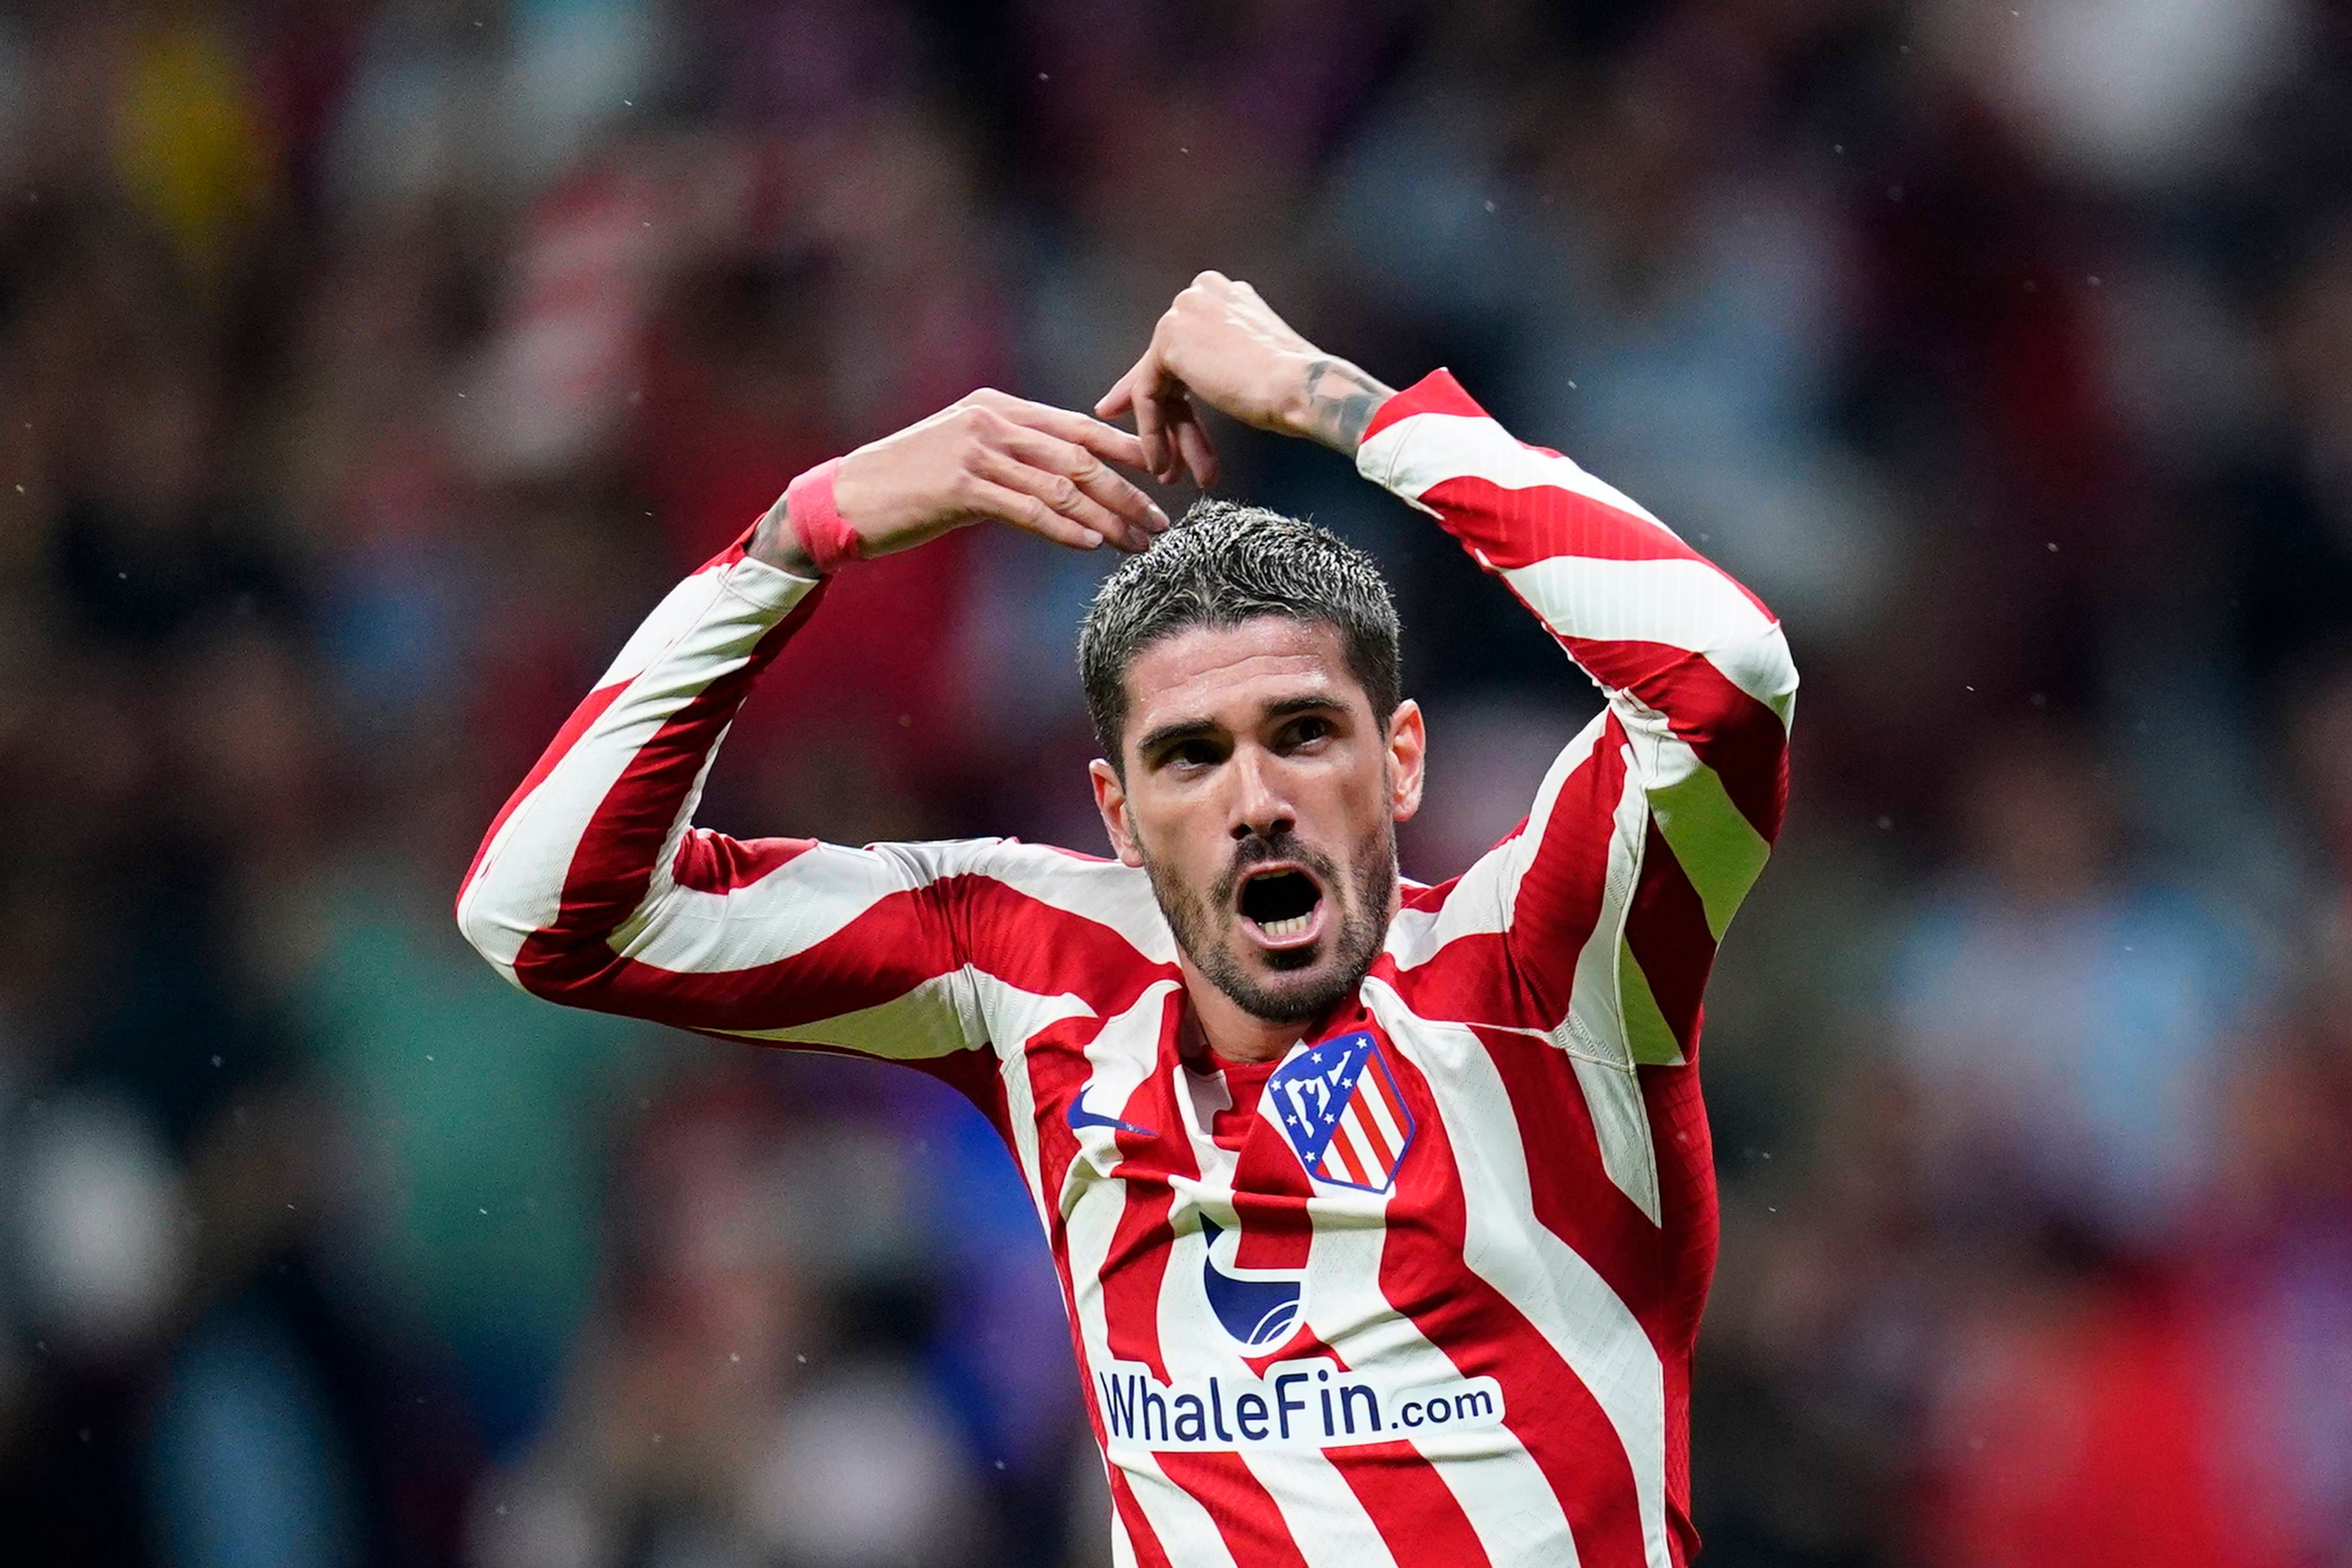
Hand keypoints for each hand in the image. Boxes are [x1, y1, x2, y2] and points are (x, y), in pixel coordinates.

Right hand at [749, 390, 1167, 572]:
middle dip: (1128, 491)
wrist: (847, 498)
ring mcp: (976, 452)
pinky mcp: (960, 487)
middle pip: (1079, 457)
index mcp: (997, 407)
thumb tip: (1068, 479)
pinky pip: (1028, 510)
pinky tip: (1092, 546)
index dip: (1127, 448)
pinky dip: (1065, 529)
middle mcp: (992, 422)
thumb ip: (1014, 457)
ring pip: (1062, 486)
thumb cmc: (909, 483)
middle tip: (1161, 521)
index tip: (1165, 470)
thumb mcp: (965, 455)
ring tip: (1139, 543)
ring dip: (1108, 518)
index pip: (1078, 426)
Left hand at [1095, 272, 1394, 484]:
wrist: (1303, 388)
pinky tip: (1162, 462)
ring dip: (1166, 435)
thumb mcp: (1248, 368)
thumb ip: (1216, 364)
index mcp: (1224, 296)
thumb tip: (1183, 385)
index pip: (1185, 346)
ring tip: (1170, 474)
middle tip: (1159, 458)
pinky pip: (1147, 394)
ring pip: (1157, 384)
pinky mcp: (1169, 339)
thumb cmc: (1293, 388)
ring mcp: (1183, 313)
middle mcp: (1200, 293)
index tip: (1152, 417)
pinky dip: (1152, 431)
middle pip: (1167, 367)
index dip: (1168, 388)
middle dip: (1161, 418)